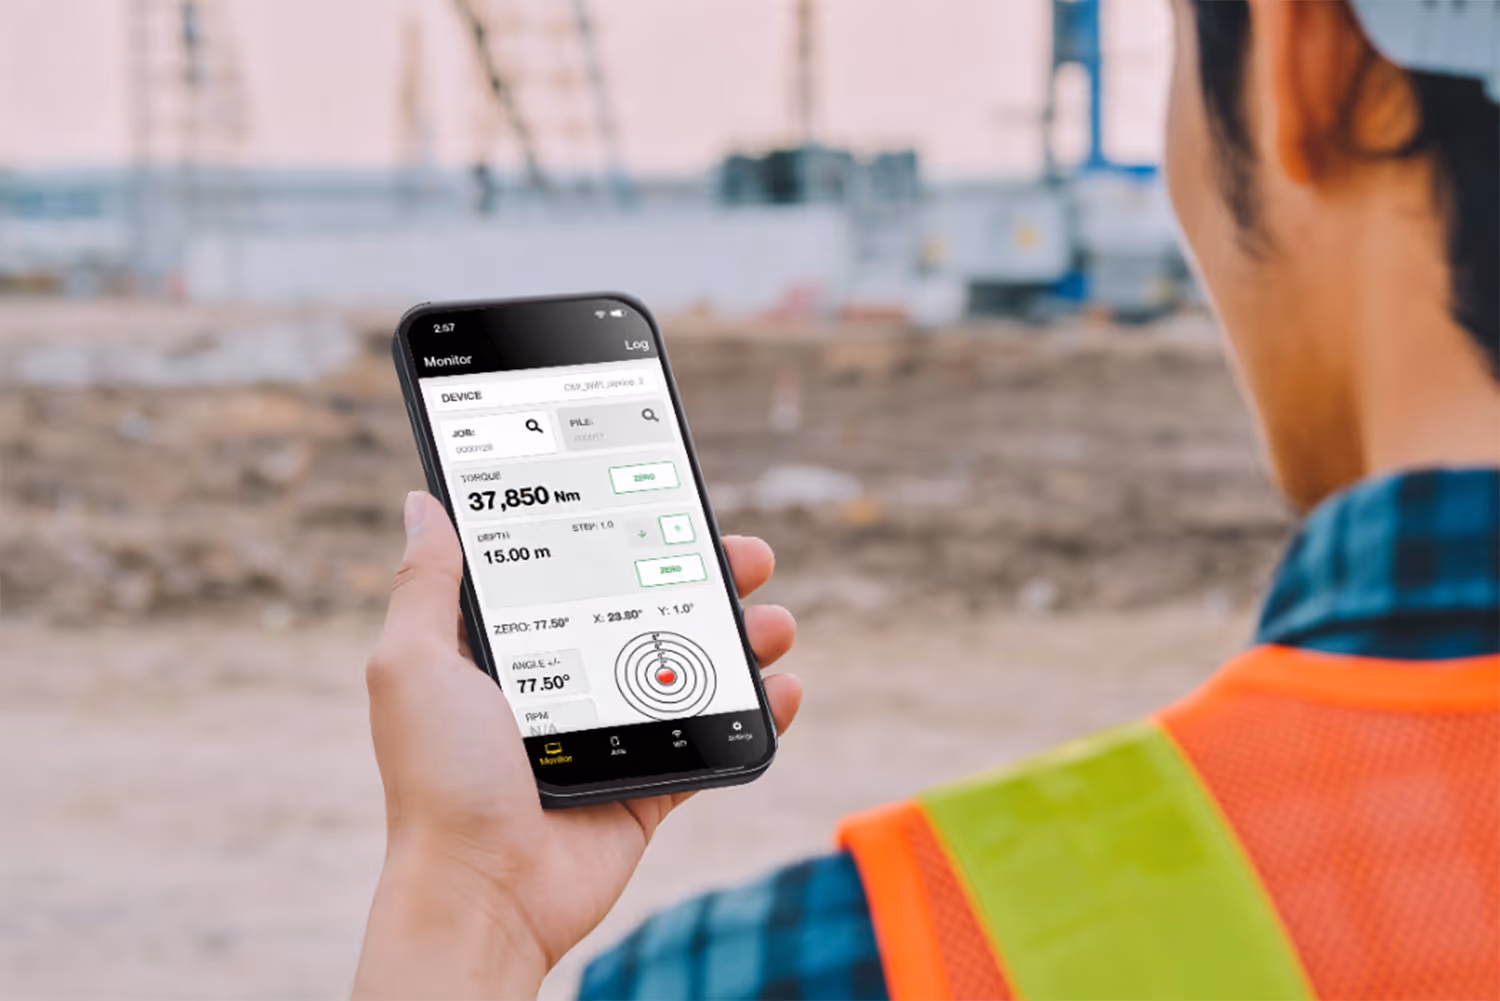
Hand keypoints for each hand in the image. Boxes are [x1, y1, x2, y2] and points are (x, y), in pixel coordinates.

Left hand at [352, 491, 800, 999]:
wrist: (483, 892)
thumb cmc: (439, 778)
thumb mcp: (414, 664)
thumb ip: (426, 586)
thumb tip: (424, 504)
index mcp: (510, 650)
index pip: (576, 570)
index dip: (624, 533)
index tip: (666, 500)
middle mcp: (564, 683)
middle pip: (648, 610)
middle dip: (705, 577)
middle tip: (749, 555)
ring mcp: (611, 734)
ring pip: (690, 670)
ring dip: (742, 639)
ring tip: (774, 621)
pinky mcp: (647, 785)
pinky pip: (711, 741)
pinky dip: (755, 713)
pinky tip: (785, 687)